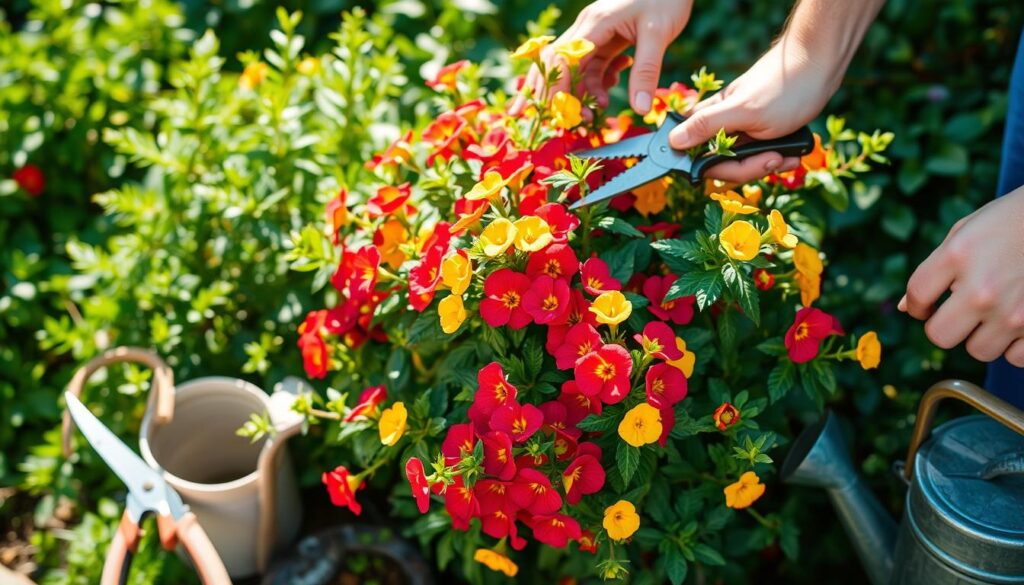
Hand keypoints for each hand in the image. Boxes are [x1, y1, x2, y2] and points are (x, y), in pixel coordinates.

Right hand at [509, 0, 692, 115]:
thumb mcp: (658, 34)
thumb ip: (646, 71)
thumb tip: (640, 108)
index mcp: (594, 24)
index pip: (563, 59)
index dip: (557, 88)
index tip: (560, 114)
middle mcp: (587, 29)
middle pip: (556, 64)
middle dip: (553, 94)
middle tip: (560, 122)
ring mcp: (594, 35)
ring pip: (574, 70)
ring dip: (581, 94)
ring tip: (595, 114)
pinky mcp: (605, 41)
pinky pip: (592, 68)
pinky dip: (597, 84)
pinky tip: (610, 92)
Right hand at [667, 40, 839, 182]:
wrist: (820, 65)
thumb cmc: (783, 86)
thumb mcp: (744, 111)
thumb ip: (707, 126)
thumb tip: (672, 141)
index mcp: (709, 116)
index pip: (697, 155)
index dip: (719, 167)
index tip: (747, 164)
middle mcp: (721, 123)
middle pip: (721, 163)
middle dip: (749, 167)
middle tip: (773, 158)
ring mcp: (741, 127)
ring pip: (743, 161)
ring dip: (766, 164)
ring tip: (788, 155)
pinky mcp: (759, 130)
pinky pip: (760, 154)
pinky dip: (776, 157)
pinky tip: (792, 153)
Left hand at [899, 187, 1023, 365]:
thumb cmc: (1012, 221)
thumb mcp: (966, 232)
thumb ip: (933, 270)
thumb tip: (905, 307)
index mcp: (958, 256)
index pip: (916, 296)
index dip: (917, 304)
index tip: (928, 304)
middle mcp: (982, 289)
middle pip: (940, 335)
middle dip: (945, 325)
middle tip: (959, 312)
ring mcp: (1013, 312)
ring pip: (978, 350)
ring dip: (982, 336)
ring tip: (995, 312)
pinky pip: (1015, 357)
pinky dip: (1016, 345)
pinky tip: (1019, 322)